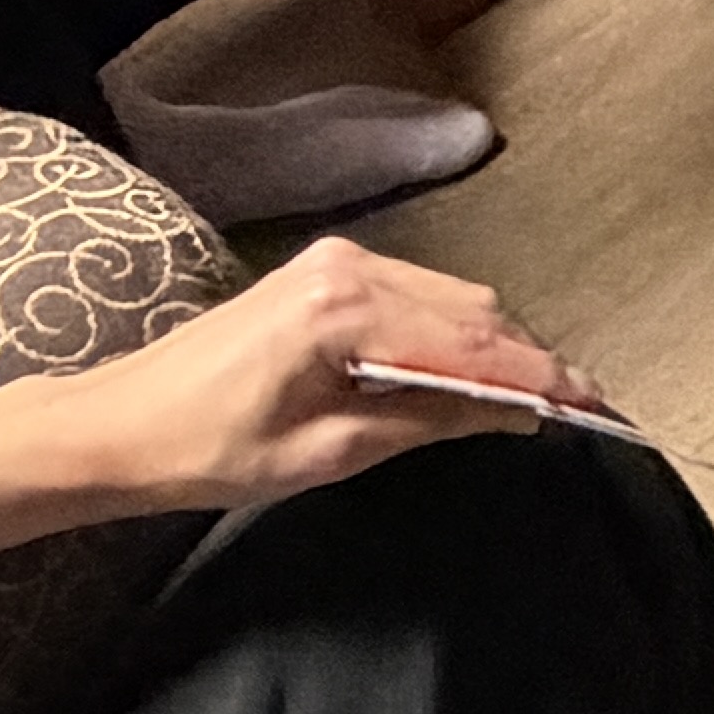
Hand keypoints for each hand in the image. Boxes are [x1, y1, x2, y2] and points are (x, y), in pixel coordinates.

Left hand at [59, 237, 618, 517]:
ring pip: (452, 299)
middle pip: (473, 309)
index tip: (594, 408)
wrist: (119, 426)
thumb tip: (513, 410)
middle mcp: (351, 265)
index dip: (539, 378)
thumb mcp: (329, 452)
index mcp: (346, 307)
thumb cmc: (208, 452)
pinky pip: (418, 297)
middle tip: (573, 411)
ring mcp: (339, 261)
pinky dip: (453, 334)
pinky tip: (467, 373)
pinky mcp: (327, 272)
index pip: (472, 342)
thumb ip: (428, 419)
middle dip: (524, 361)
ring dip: (491, 348)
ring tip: (529, 401)